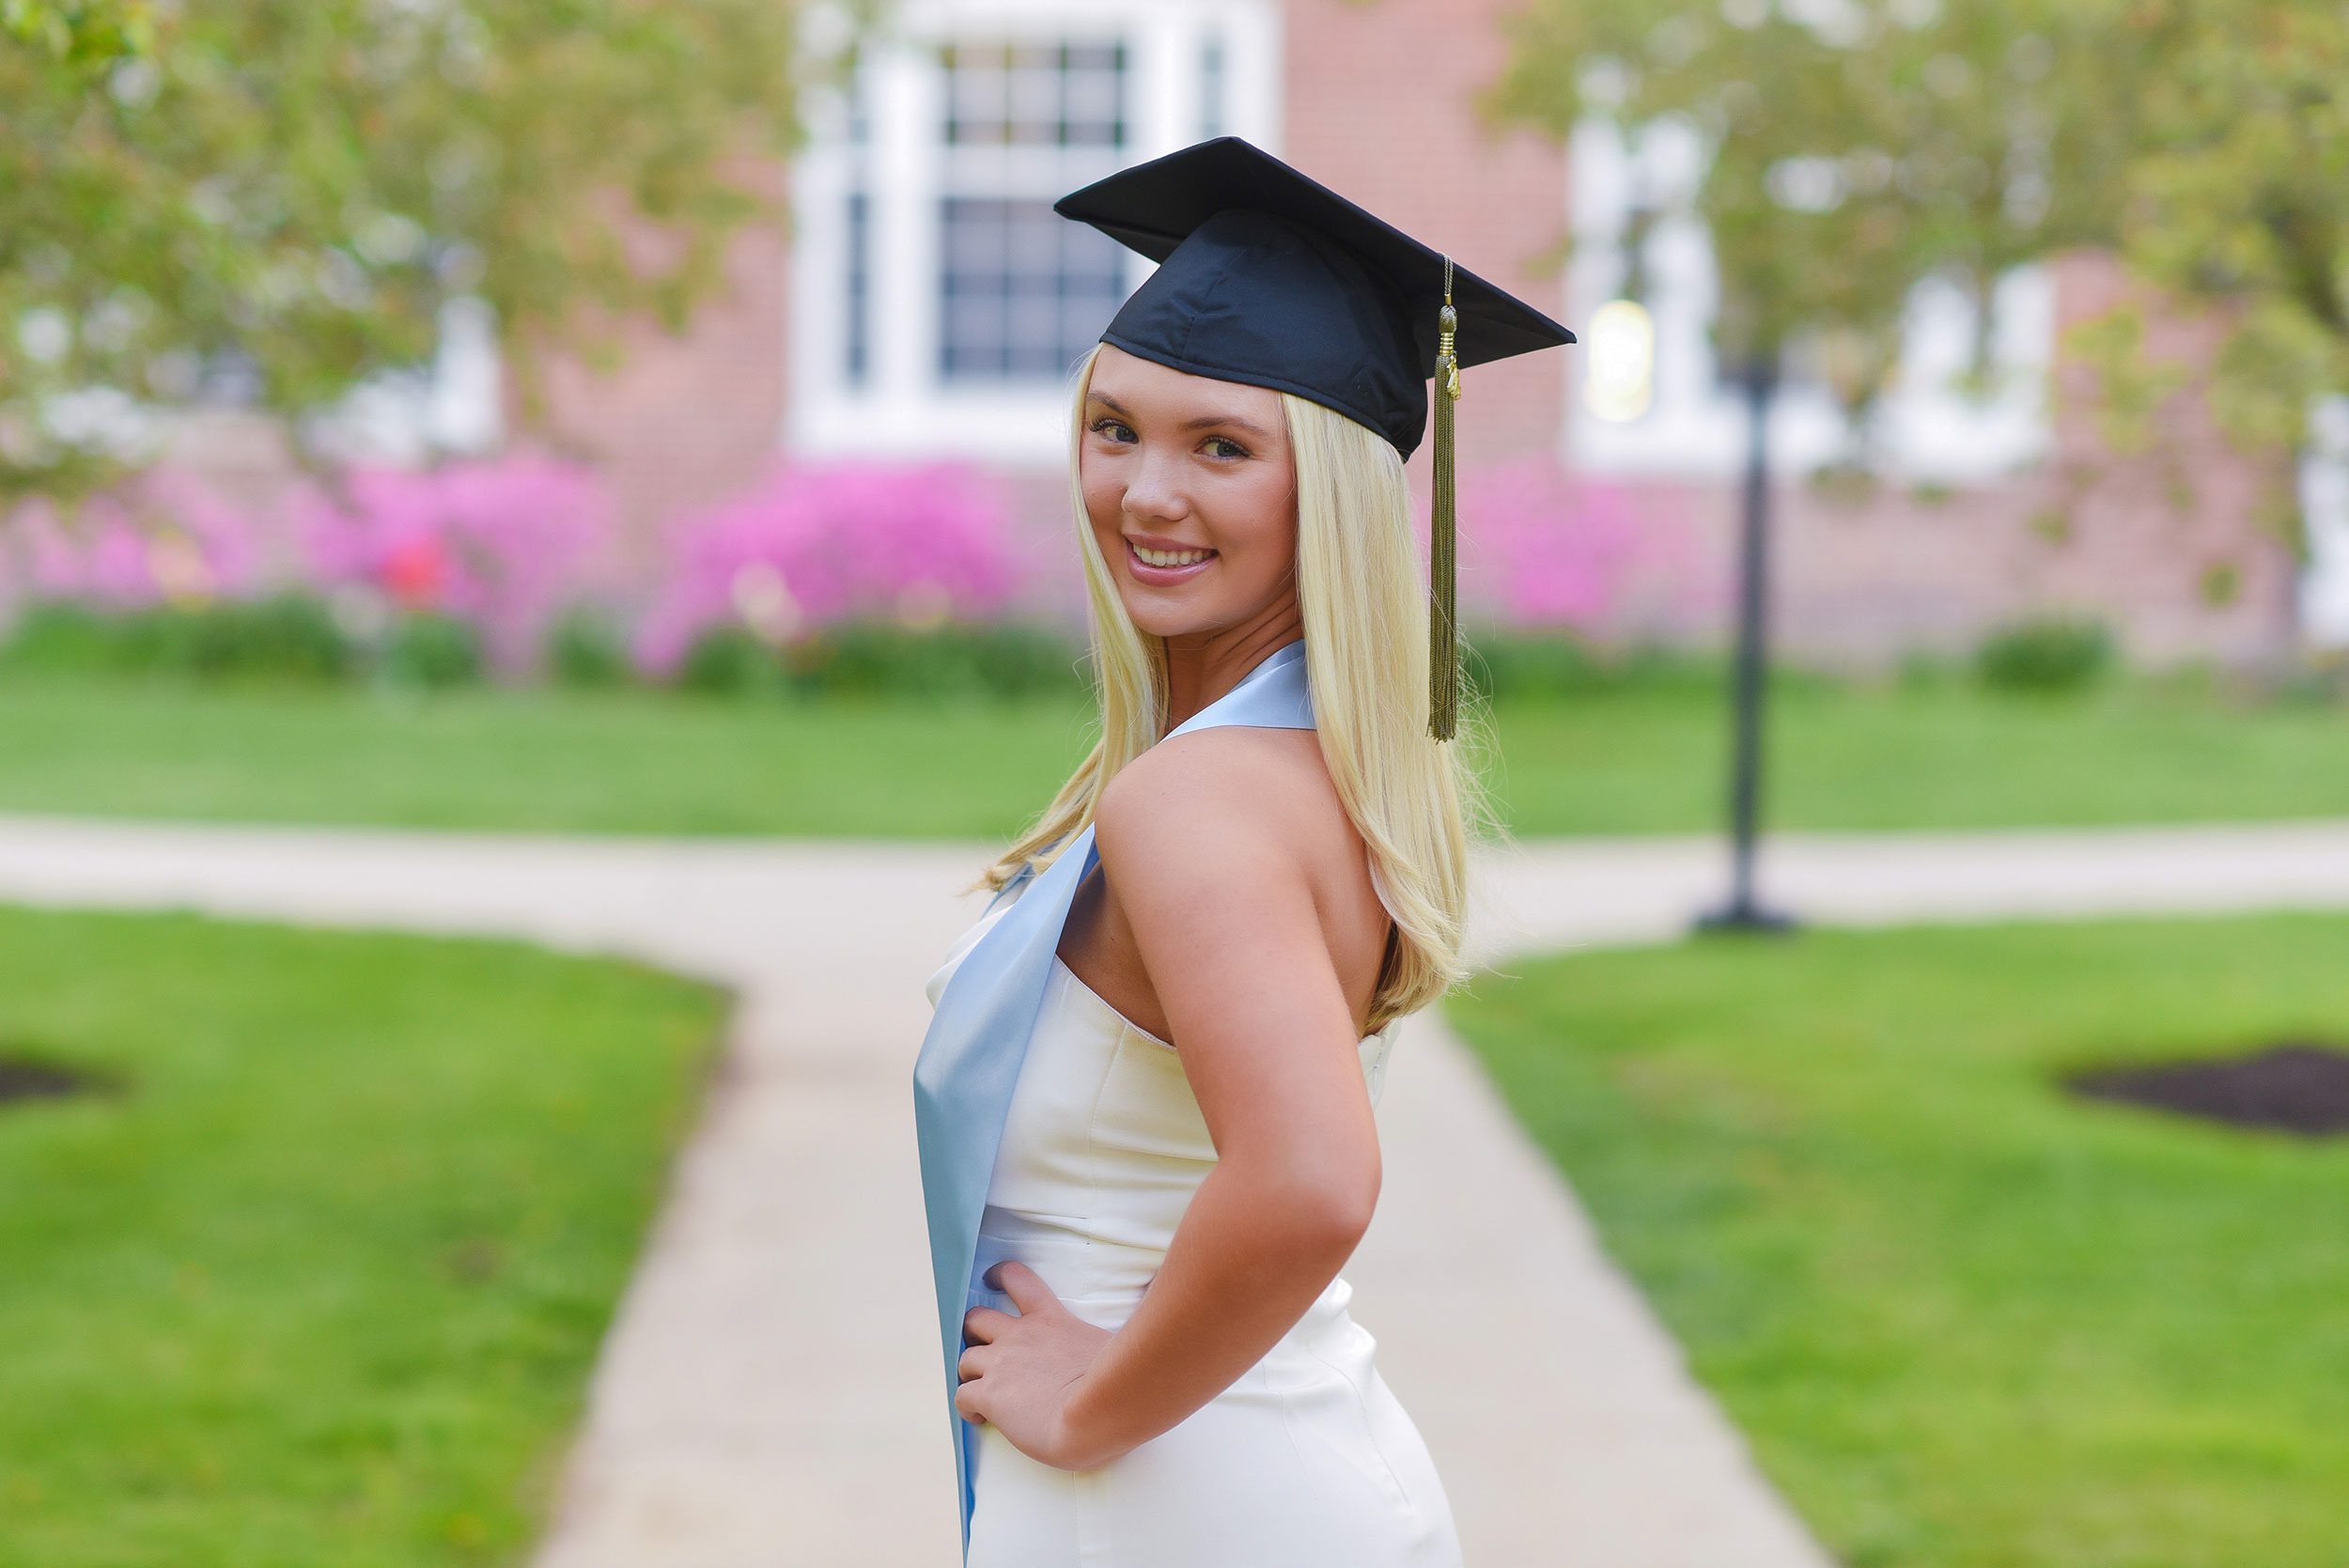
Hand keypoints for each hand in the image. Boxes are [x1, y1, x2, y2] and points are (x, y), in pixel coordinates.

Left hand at [957, 1260, 1119, 1470]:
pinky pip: (962, 1396)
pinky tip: (980, 1418)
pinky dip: (967, 1407)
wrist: (1098, 1412)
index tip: (993, 1278)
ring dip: (969, 1371)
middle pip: (978, 1318)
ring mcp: (1002, 1364)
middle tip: (980, 1343)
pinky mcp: (990, 1394)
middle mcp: (1021, 1336)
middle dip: (974, 1330)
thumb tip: (1115, 1359)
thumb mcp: (1114, 1348)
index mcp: (1052, 1321)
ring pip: (965, 1357)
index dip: (1001, 1276)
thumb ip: (1101, 1347)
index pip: (1020, 1281)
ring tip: (979, 1388)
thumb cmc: (1117, 1386)